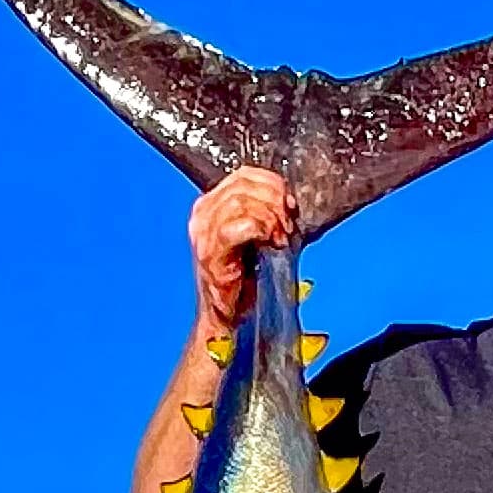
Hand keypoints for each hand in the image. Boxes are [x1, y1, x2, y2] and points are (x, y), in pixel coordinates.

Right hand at [189, 167, 296, 332]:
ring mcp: (202, 233)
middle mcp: (202, 214)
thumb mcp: (255, 235)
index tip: (290, 205)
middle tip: (287, 225)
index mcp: (210, 204)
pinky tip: (272, 243)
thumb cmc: (244, 279)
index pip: (243, 175)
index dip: (272, 183)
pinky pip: (240, 225)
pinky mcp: (210, 252)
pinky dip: (262, 229)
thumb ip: (264, 211)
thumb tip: (287, 200)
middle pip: (243, 185)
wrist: (229, 317)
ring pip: (242, 201)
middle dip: (274, 200)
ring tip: (281, 237)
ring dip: (271, 217)